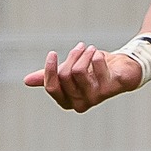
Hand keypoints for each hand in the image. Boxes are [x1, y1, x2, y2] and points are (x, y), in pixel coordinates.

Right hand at [23, 43, 140, 111]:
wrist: (123, 69)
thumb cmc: (94, 71)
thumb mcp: (69, 72)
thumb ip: (50, 76)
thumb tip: (26, 81)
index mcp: (68, 101)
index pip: (52, 88)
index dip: (49, 70)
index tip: (52, 53)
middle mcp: (81, 103)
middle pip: (65, 75)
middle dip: (71, 57)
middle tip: (81, 47)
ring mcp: (97, 97)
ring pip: (79, 71)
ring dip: (84, 54)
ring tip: (91, 49)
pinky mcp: (111, 87)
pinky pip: (96, 65)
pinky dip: (97, 56)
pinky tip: (101, 56)